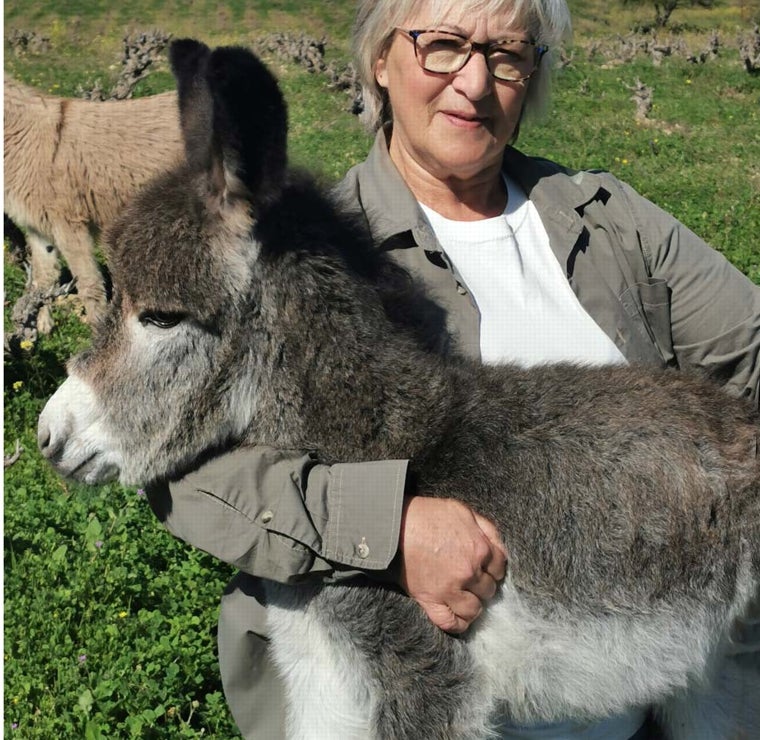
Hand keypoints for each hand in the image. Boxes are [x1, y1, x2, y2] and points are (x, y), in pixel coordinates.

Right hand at [397, 496, 506, 633]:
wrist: (395, 525)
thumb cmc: (428, 515)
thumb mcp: (463, 511)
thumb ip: (486, 528)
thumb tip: (498, 547)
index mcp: (479, 549)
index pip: (500, 568)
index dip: (493, 568)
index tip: (486, 568)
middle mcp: (469, 572)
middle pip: (489, 589)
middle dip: (483, 585)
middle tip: (472, 580)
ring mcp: (450, 589)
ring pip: (474, 609)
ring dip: (473, 605)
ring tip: (466, 598)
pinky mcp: (431, 600)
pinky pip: (450, 623)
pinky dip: (458, 624)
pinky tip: (459, 618)